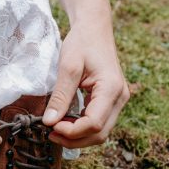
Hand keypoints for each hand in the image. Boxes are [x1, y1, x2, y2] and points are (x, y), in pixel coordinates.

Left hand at [41, 19, 128, 147]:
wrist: (94, 28)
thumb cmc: (82, 43)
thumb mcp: (68, 67)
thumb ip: (60, 96)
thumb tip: (49, 122)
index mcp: (111, 88)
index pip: (94, 124)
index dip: (72, 131)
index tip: (51, 127)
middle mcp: (120, 97)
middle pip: (100, 133)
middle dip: (75, 139)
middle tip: (51, 134)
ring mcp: (118, 100)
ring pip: (101, 132)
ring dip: (78, 136)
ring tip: (56, 129)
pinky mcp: (111, 100)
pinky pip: (99, 122)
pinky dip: (82, 127)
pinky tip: (65, 122)